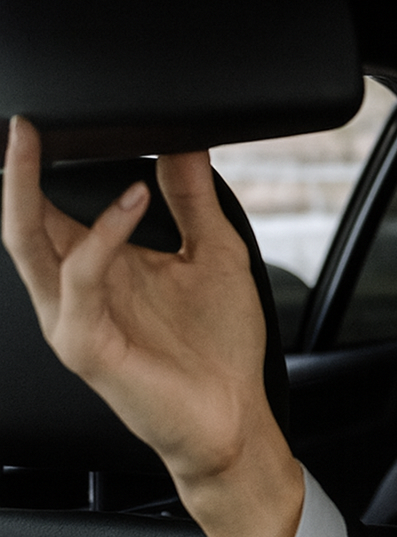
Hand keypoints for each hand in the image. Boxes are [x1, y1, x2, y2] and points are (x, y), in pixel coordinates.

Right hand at [2, 116, 302, 536]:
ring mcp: (72, 317)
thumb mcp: (216, 254)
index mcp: (97, 268)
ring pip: (27, 242)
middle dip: (14, 168)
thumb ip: (194, 199)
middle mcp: (74, 290)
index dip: (39, 164)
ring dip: (29, 188)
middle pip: (20, 219)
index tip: (46, 120)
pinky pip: (80, 278)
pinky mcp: (85, 344)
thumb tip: (184, 142)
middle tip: (23, 121)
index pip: (47, 207)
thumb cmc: (219, 346)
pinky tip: (131, 202)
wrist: (233, 416)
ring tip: (41, 141)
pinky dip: (101, 234)